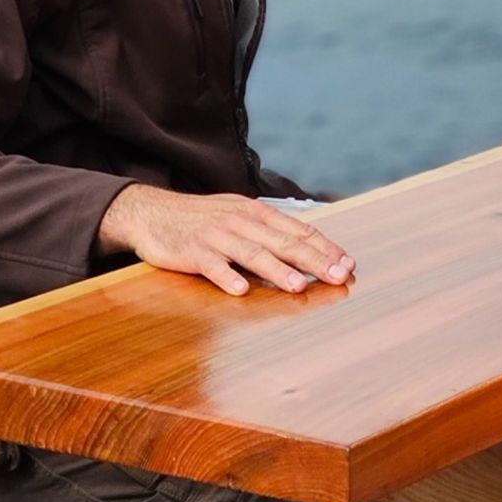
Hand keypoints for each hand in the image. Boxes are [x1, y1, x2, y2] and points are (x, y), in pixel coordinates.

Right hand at [96, 184, 354, 295]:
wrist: (152, 211)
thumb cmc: (201, 219)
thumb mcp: (238, 215)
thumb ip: (268, 231)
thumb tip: (307, 247)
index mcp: (255, 212)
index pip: (297, 230)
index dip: (324, 247)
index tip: (348, 264)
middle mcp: (240, 221)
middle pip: (282, 242)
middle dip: (314, 260)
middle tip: (339, 276)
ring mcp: (216, 236)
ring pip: (252, 254)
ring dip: (277, 270)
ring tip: (299, 287)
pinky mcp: (193, 251)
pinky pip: (212, 266)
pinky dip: (227, 277)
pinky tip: (241, 290)